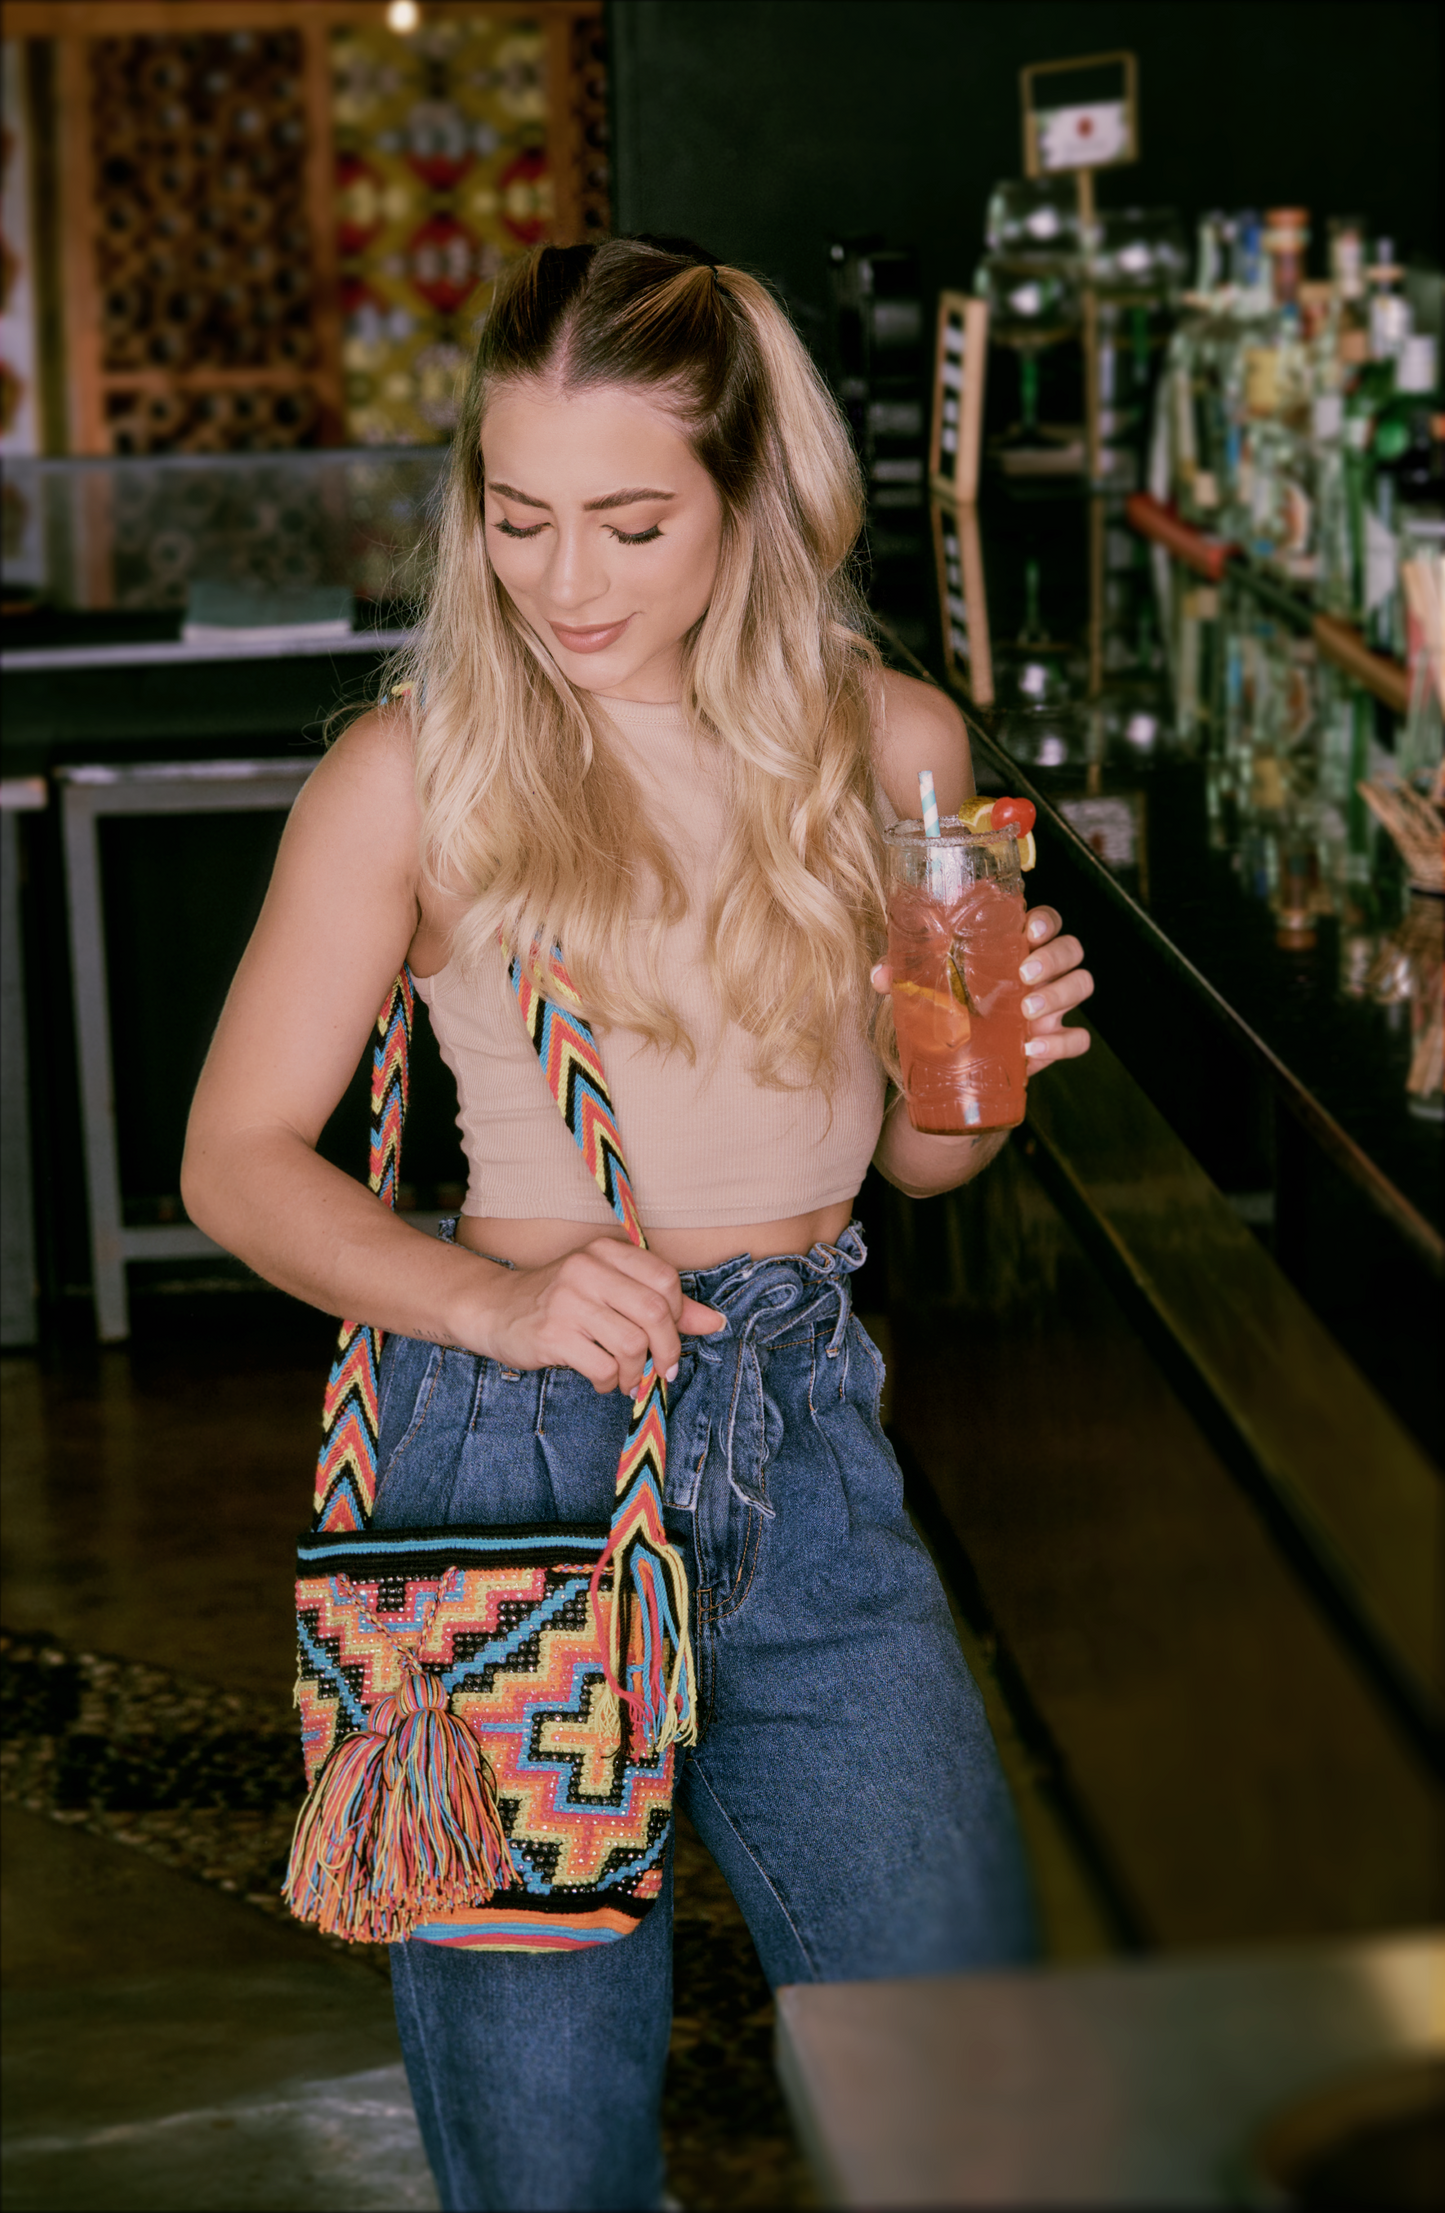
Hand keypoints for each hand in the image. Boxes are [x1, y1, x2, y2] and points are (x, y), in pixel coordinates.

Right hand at [473, 1237, 725, 1397]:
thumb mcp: (609, 1288)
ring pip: (632, 1345)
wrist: (494, 1308)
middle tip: (661, 1370)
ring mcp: (568, 1302)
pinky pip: (603, 1368)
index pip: (666, 1280)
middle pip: (656, 1313)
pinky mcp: (552, 1335)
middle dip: (667, 1351)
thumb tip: (714, 1322)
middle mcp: (587, 1269)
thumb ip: (661, 1303)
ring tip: (625, 1378)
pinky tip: (601, 1380)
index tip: (669, 1336)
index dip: (679, 1315)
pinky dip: (610, 1383)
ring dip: (636, 1373)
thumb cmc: (561, 1300)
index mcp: (606, 1251)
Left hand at [869, 903, 1092, 1075]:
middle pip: (1071, 948)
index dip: (1045, 921)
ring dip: (1059, 995)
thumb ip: (906, 973)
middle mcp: (1042, 970)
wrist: (960, 1058)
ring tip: (1026, 1012)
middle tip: (1023, 975)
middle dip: (1053, 957)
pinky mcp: (1055, 1038)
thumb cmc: (950, 1004)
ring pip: (1081, 984)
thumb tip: (881, 975)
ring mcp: (1054, 1003)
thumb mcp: (928, 985)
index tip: (1029, 930)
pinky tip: (1032, 1046)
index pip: (1046, 921)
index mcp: (1016, 946)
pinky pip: (1078, 1038)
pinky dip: (1061, 1042)